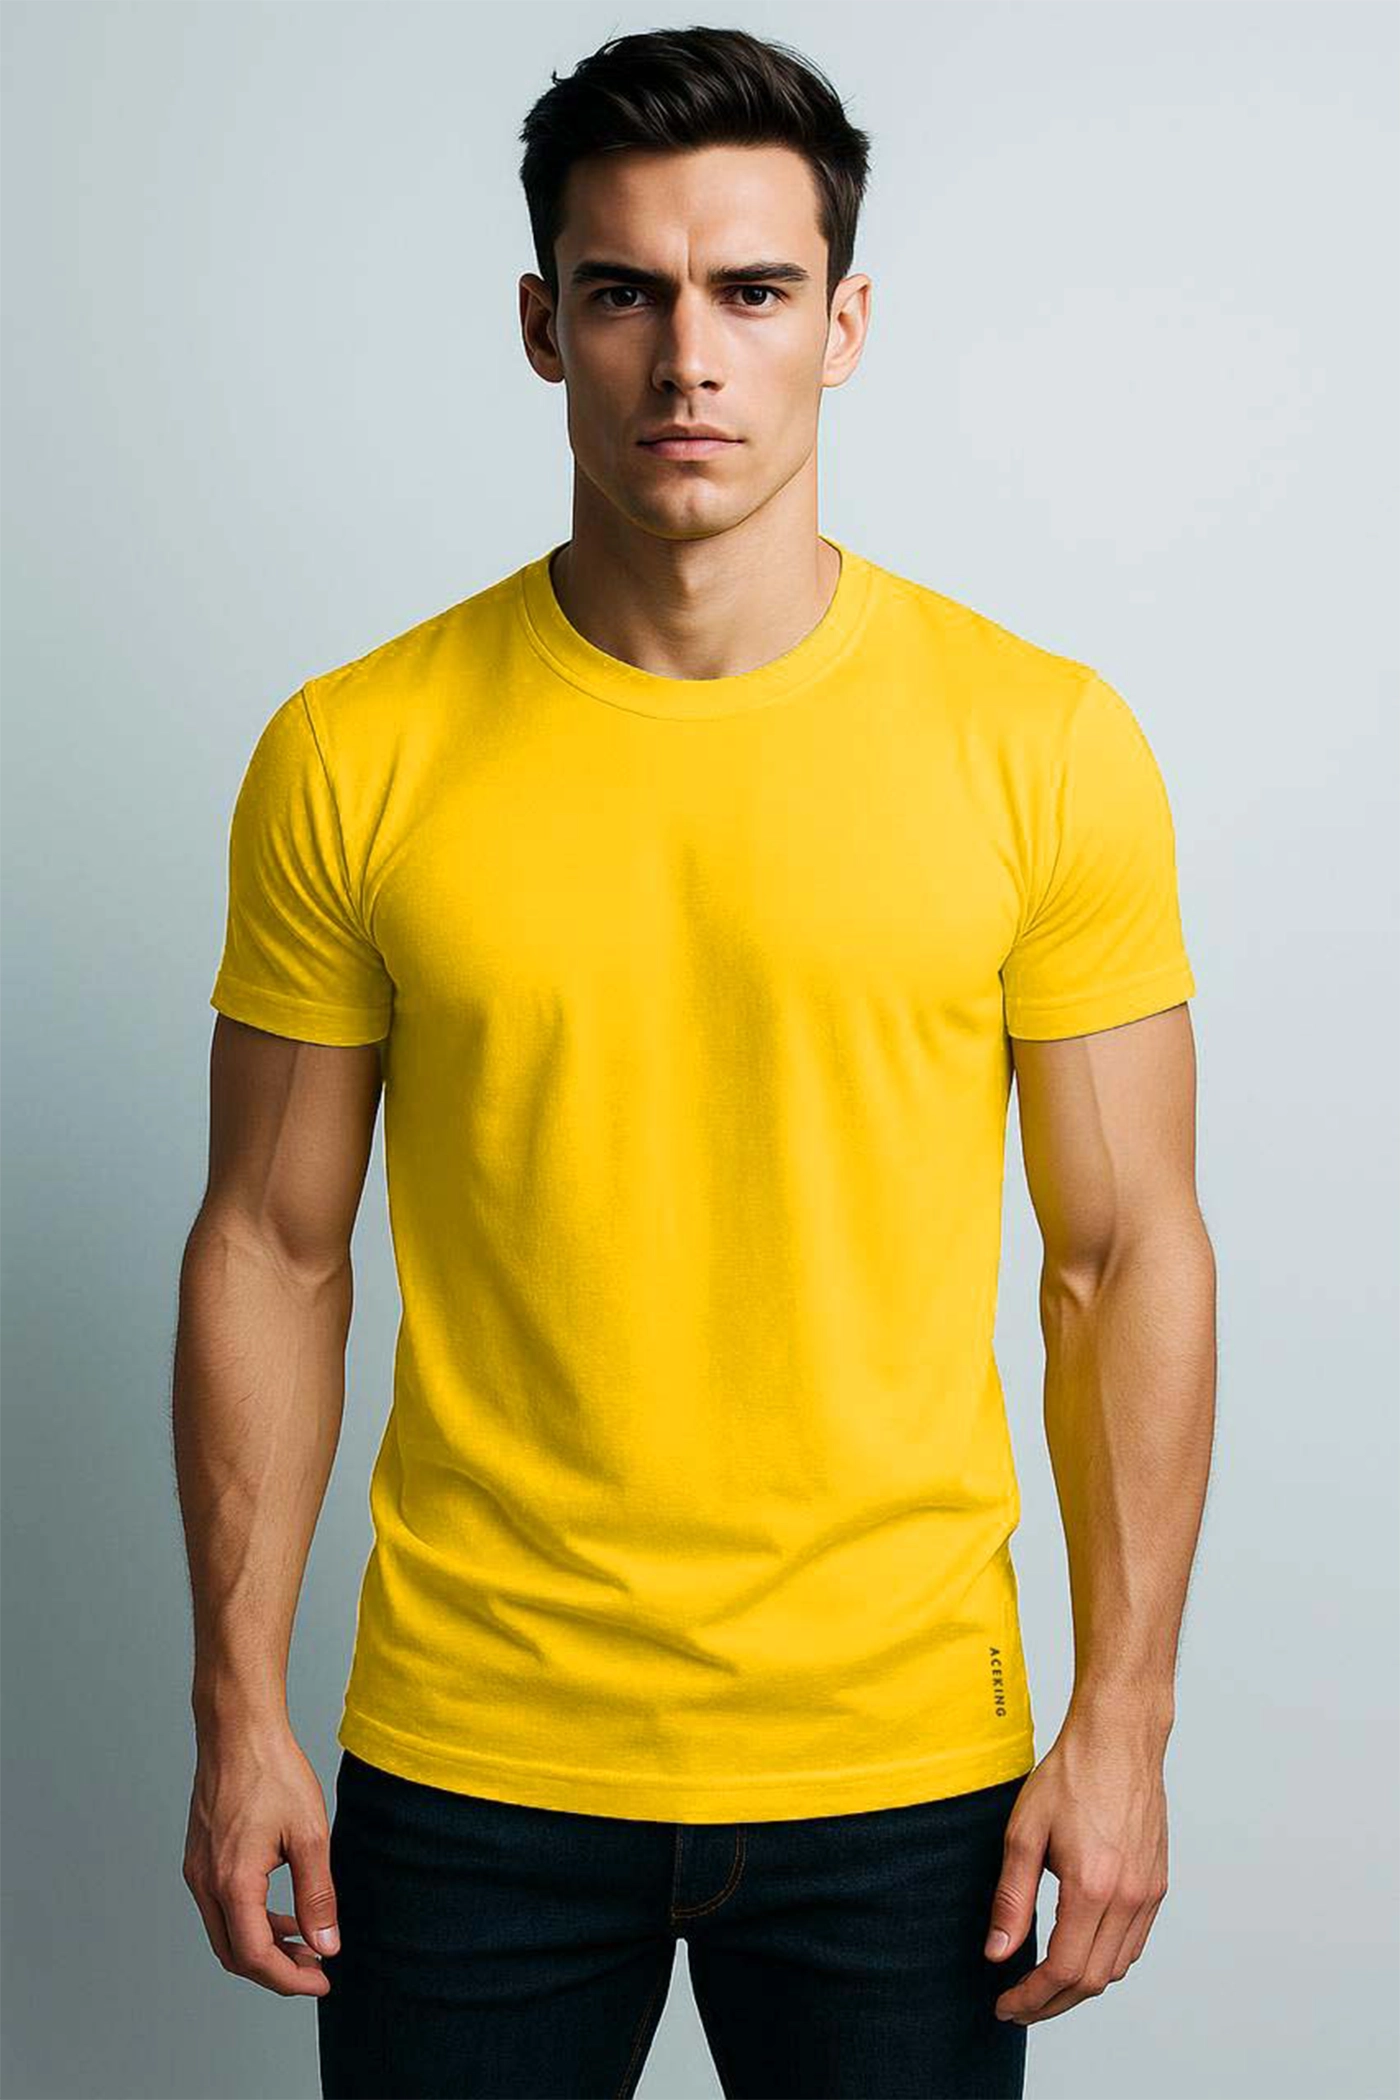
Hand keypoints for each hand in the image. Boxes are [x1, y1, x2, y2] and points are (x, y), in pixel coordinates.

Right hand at [182, 1721, 339, 1996]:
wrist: (238, 1730)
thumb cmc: (273, 1773)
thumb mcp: (309, 1835)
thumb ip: (317, 1895)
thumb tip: (327, 1945)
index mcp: (232, 1883)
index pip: (255, 1956)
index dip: (289, 1979)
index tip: (322, 1981)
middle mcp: (205, 1883)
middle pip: (235, 1954)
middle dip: (276, 1970)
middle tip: (316, 1969)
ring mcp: (197, 1871)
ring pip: (226, 1932)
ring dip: (264, 1946)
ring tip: (306, 1943)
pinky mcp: (199, 1858)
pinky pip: (221, 1907)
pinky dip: (251, 1920)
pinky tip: (282, 1911)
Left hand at [983, 1703, 1169, 2024]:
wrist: (1118, 1738)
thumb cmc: (1070, 1775)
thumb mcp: (1024, 1832)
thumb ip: (1011, 1898)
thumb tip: (998, 1952)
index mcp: (1093, 1887)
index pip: (1063, 1969)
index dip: (1031, 1997)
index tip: (1005, 2006)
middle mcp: (1129, 1897)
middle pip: (1091, 1980)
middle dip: (1051, 2003)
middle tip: (1017, 2006)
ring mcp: (1149, 1892)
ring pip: (1116, 1967)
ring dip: (1079, 1986)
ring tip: (1042, 1986)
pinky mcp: (1157, 1884)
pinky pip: (1133, 1943)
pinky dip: (1105, 1961)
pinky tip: (1078, 1953)